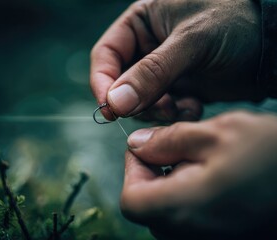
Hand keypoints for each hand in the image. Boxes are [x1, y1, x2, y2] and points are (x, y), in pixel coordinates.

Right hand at [90, 0, 261, 120]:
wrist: (272, 46)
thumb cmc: (236, 24)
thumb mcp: (192, 41)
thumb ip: (152, 72)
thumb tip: (115, 102)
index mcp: (141, 23)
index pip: (106, 55)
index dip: (102, 82)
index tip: (110, 109)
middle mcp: (146, 47)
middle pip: (119, 83)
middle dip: (135, 102)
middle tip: (159, 109)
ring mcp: (161, 71)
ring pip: (139, 101)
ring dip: (156, 111)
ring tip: (180, 107)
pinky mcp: (177, 89)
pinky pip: (161, 110)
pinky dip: (174, 115)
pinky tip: (195, 107)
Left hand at [121, 111, 276, 238]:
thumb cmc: (273, 154)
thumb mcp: (216, 133)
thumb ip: (167, 140)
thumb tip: (136, 144)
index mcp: (184, 209)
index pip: (131, 200)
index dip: (133, 170)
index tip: (149, 147)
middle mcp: (192, 234)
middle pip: (149, 207)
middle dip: (155, 173)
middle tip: (179, 148)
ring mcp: (210, 239)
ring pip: (169, 214)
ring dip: (174, 184)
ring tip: (203, 159)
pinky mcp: (224, 235)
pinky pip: (192, 221)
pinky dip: (192, 196)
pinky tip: (216, 176)